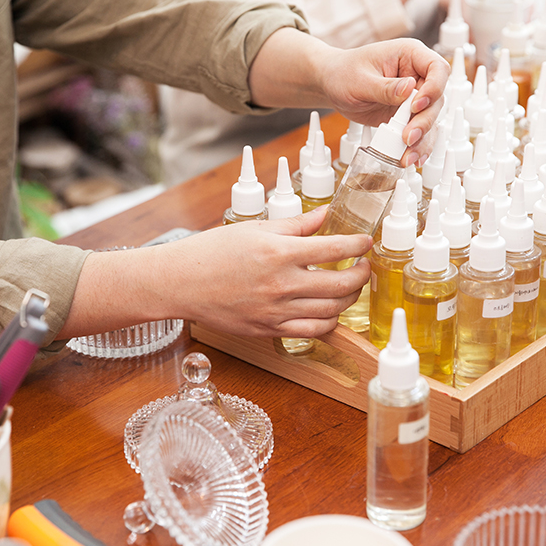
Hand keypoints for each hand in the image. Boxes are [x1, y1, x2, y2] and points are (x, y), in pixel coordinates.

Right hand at [59, 207, 371, 339]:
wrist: (180, 282)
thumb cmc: (211, 252)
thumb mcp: (255, 229)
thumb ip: (295, 224)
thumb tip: (325, 215)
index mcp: (278, 253)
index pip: (334, 249)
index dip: (357, 246)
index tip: (365, 242)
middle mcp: (281, 284)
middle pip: (340, 285)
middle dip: (360, 275)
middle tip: (363, 267)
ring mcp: (275, 311)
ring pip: (330, 311)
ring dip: (348, 299)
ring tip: (349, 287)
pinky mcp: (268, 329)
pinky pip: (311, 331)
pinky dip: (328, 322)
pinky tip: (329, 310)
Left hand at [249, 30, 449, 167]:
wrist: (332, 85)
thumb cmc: (344, 72)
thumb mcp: (361, 79)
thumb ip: (385, 87)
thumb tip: (407, 90)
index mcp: (410, 56)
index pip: (437, 68)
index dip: (434, 88)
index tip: (416, 105)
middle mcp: (417, 77)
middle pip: (436, 100)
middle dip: (424, 121)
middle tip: (408, 137)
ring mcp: (413, 98)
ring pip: (431, 120)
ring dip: (422, 140)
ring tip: (407, 156)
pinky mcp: (406, 116)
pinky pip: (419, 132)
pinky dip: (417, 147)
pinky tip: (411, 159)